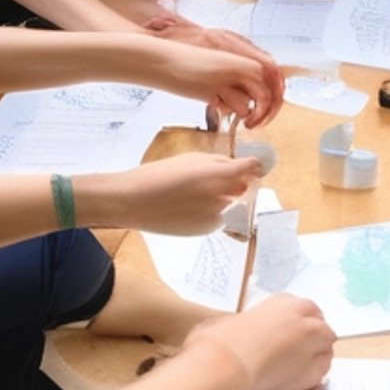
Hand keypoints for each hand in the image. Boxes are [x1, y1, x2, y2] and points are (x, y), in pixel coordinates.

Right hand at [101, 153, 263, 235]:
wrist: (133, 202)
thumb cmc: (159, 175)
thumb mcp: (191, 158)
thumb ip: (219, 163)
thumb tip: (238, 168)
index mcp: (219, 174)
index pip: (252, 169)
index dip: (256, 166)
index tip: (256, 165)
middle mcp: (222, 197)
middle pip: (244, 189)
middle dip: (238, 184)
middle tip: (216, 180)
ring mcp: (215, 216)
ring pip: (230, 205)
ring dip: (221, 199)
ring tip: (192, 195)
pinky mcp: (206, 230)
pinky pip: (217, 219)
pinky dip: (210, 213)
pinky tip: (187, 208)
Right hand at [144, 16, 285, 124]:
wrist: (163, 60)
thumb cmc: (187, 70)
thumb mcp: (216, 72)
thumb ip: (234, 82)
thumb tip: (249, 101)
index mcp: (241, 57)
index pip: (272, 77)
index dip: (275, 96)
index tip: (268, 112)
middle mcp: (240, 64)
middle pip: (271, 88)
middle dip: (270, 109)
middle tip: (259, 123)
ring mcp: (230, 74)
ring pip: (260, 97)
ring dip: (257, 114)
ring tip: (248, 124)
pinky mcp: (218, 86)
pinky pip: (240, 104)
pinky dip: (239, 114)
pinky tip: (230, 117)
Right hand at [184, 292, 332, 389]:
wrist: (226, 364)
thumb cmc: (221, 341)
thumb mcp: (233, 321)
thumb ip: (249, 325)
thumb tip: (240, 332)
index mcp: (286, 302)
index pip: (309, 311)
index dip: (301, 327)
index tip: (293, 336)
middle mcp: (305, 319)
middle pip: (322, 330)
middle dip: (312, 342)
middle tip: (295, 356)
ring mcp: (314, 344)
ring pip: (326, 351)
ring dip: (314, 360)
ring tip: (292, 371)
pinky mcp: (314, 370)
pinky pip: (322, 374)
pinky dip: (311, 379)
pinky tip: (292, 383)